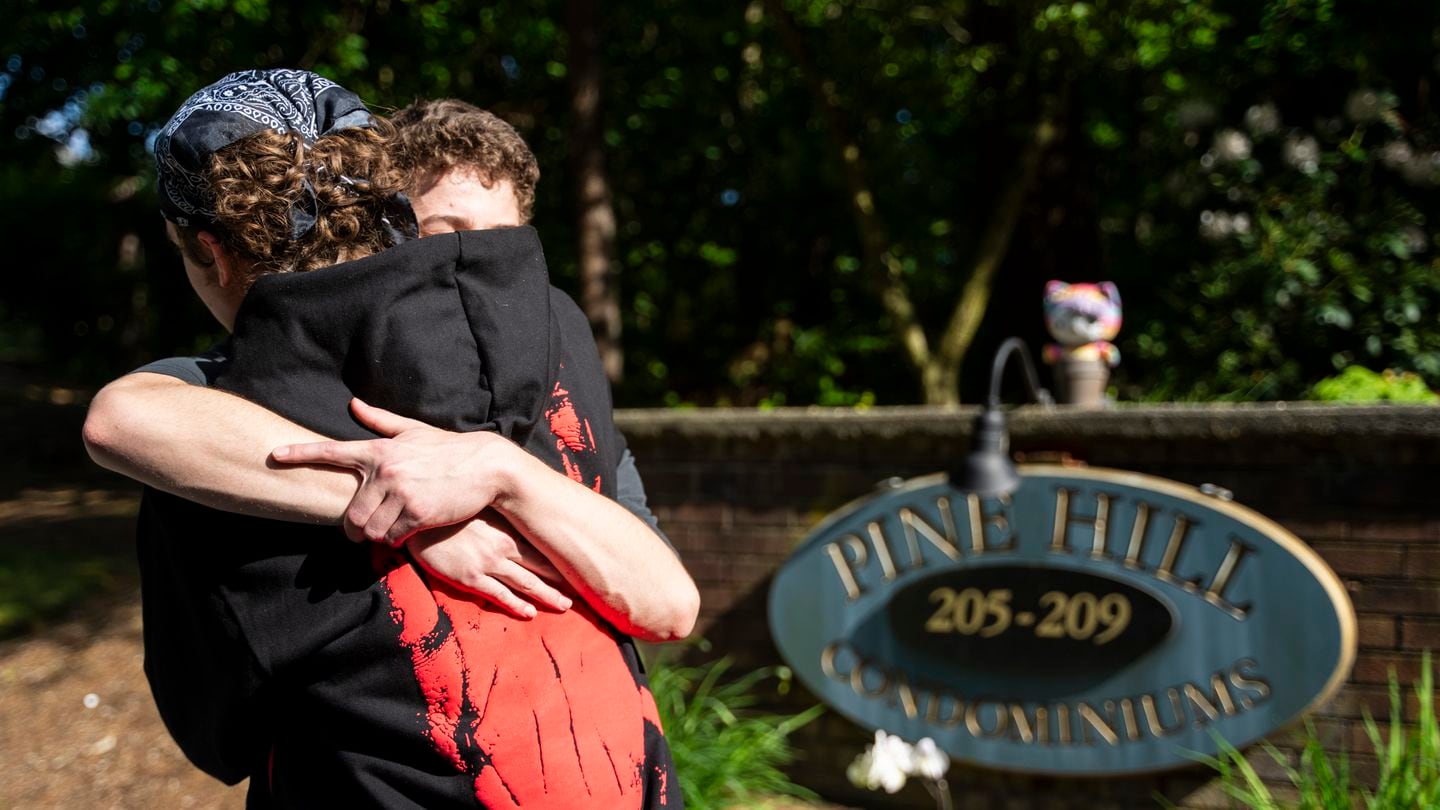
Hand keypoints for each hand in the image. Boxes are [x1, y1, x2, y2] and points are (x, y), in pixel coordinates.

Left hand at [270, 398, 525, 543]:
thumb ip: (381, 422)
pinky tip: (406, 533)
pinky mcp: (418, 513)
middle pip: (349, 514)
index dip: (300, 454)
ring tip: (389, 531)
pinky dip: (396, 540)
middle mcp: (385, 471)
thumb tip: (354, 404)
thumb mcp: (414, 431)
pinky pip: (392, 537)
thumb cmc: (450, 448)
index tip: (274, 456)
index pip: (331, 451)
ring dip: (376, 536)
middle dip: (352, 529)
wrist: (487, 465)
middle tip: (359, 533)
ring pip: (369, 529)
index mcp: (380, 450)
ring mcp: (401, 493)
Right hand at [408, 511, 570, 618]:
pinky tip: (529, 613)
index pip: (542, 544)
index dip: (561, 556)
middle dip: (562, 579)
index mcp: (507, 527)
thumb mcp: (479, 504)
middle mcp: (503, 546)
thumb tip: (516, 506)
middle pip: (542, 566)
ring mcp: (488, 563)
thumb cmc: (450, 506)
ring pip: (526, 584)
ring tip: (565, 605)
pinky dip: (516, 605)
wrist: (420, 516)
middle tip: (581, 590)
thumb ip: (499, 511)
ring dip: (547, 596)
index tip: (579, 563)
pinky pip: (499, 596)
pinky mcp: (470, 577)